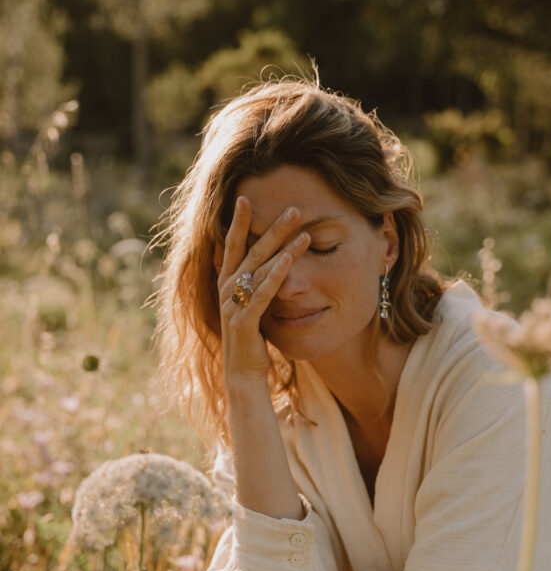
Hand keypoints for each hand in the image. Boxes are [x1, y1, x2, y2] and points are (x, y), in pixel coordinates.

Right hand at [218, 196, 310, 381]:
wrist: (242, 373)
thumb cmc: (250, 339)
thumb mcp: (250, 306)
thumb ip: (253, 284)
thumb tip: (263, 263)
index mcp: (227, 283)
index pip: (232, 246)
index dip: (238, 222)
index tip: (244, 198)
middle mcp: (226, 290)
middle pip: (250, 251)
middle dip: (272, 228)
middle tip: (294, 208)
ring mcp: (233, 304)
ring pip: (259, 268)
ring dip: (281, 246)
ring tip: (303, 230)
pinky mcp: (243, 320)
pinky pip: (263, 292)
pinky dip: (277, 274)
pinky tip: (291, 259)